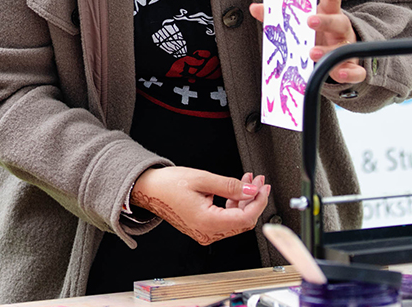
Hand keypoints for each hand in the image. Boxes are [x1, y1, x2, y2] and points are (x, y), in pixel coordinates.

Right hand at [131, 166, 269, 245]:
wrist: (148, 190)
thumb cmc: (168, 185)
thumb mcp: (203, 179)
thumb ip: (230, 186)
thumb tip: (251, 190)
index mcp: (207, 222)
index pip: (245, 218)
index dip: (259, 202)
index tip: (264, 188)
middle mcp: (207, 232)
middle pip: (243, 221)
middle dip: (253, 199)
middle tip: (258, 181)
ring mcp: (205, 232)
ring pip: (235, 220)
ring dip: (244, 201)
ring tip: (247, 181)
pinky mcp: (203, 228)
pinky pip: (225, 220)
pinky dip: (233, 205)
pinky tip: (235, 190)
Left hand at [250, 0, 364, 83]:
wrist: (336, 56)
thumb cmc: (315, 35)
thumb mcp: (300, 24)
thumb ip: (279, 16)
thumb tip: (255, 7)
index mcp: (329, 14)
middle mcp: (341, 29)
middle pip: (338, 22)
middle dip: (324, 21)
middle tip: (309, 21)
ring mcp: (347, 47)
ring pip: (344, 47)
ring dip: (328, 51)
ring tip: (313, 54)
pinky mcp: (351, 66)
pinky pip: (356, 71)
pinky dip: (349, 74)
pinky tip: (339, 74)